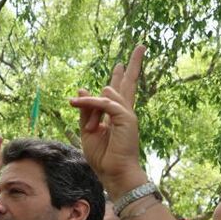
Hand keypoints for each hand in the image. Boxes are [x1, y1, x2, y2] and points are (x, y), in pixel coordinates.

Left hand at [69, 46, 148, 198]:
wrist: (113, 173)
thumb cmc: (102, 157)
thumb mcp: (87, 131)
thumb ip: (85, 111)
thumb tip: (81, 91)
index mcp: (117, 115)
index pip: (119, 91)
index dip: (119, 77)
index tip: (120, 65)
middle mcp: (124, 111)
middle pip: (129, 83)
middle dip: (134, 65)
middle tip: (141, 46)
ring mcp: (127, 114)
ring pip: (107, 95)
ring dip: (90, 107)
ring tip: (91, 128)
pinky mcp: (126, 117)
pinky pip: (106, 103)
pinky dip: (92, 104)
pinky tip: (79, 104)